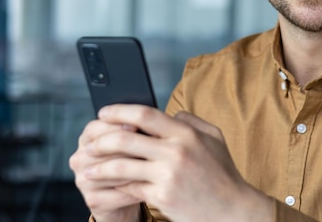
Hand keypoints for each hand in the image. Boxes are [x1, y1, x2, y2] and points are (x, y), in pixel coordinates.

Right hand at [68, 114, 143, 221]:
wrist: (124, 196)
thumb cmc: (129, 162)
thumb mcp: (128, 144)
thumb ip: (131, 132)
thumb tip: (147, 123)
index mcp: (86, 140)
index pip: (95, 129)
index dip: (116, 126)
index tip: (137, 126)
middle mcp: (79, 159)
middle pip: (102, 150)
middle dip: (128, 148)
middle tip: (150, 147)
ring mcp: (83, 181)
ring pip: (110, 172)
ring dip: (134, 170)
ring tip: (155, 166)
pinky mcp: (92, 200)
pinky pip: (116, 194)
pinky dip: (135, 190)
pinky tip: (150, 186)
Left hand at [87, 104, 271, 221]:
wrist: (233, 210)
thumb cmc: (223, 173)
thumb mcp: (214, 138)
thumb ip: (190, 121)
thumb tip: (169, 113)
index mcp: (185, 133)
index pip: (144, 114)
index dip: (119, 110)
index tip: (103, 113)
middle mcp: (175, 151)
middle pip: (126, 137)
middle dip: (101, 139)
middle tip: (89, 142)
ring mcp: (167, 175)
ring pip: (121, 165)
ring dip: (99, 166)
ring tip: (87, 167)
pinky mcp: (162, 197)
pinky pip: (130, 188)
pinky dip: (113, 188)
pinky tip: (103, 187)